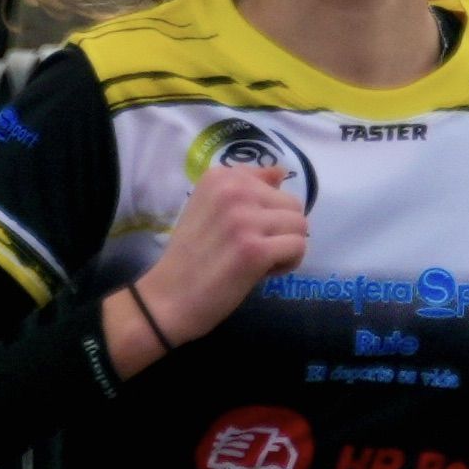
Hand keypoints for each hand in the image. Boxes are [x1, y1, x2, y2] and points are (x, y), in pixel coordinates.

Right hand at [120, 154, 307, 364]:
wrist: (169, 297)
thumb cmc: (192, 255)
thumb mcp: (211, 207)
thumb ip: (245, 187)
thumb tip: (281, 171)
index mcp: (220, 176)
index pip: (274, 184)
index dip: (267, 213)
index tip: (242, 230)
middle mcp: (233, 190)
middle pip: (293, 205)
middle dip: (281, 231)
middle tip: (252, 249)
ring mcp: (244, 219)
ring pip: (300, 227)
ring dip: (285, 248)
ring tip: (257, 261)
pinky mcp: (255, 249)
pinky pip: (298, 248)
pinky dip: (286, 264)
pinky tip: (261, 272)